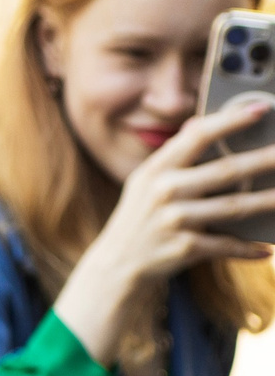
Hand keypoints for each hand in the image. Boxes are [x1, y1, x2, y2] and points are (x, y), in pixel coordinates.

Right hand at [55, 96, 274, 366]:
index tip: (262, 109)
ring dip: (268, 202)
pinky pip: (225, 245)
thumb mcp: (145, 182)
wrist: (115, 266)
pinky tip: (266, 249)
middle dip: (264, 160)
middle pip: (226, 171)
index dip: (232, 121)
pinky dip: (247, 249)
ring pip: (234, 207)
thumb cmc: (138, 218)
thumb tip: (201, 123)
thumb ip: (175, 154)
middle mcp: (164, 192)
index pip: (198, 136)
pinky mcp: (183, 249)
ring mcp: (174, 221)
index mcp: (156, 169)